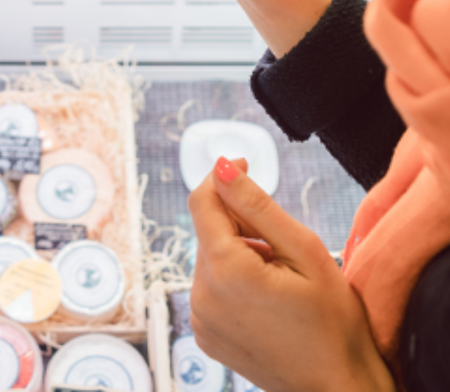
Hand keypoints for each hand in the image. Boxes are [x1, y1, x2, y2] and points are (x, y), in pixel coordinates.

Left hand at [189, 157, 393, 391]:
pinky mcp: (204, 335)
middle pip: (209, 233)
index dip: (223, 180)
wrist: (337, 387)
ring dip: (239, 256)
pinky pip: (211, 290)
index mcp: (225, 269)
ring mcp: (199, 318)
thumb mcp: (306, 253)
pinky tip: (268, 300)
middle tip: (283, 247)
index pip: (203, 202)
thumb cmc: (334, 325)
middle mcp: (200, 293)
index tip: (245, 167)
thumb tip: (222, 166)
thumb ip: (258, 206)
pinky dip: (233, 283)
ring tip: (282, 280)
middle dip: (240, 226)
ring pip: (211, 261)